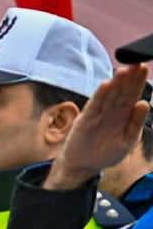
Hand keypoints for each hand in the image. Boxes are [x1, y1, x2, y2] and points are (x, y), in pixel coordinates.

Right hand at [45, 63, 151, 190]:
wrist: (83, 165)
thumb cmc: (107, 153)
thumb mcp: (127, 141)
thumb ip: (136, 124)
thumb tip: (144, 103)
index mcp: (125, 115)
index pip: (133, 95)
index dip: (138, 82)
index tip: (143, 68)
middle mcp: (113, 111)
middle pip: (122, 92)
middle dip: (129, 78)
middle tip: (136, 62)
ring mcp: (99, 114)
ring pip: (109, 96)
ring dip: (116, 83)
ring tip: (123, 70)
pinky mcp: (86, 119)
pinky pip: (94, 106)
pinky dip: (99, 96)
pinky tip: (105, 85)